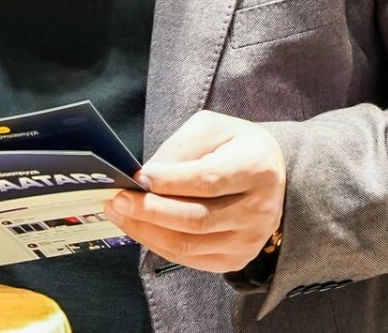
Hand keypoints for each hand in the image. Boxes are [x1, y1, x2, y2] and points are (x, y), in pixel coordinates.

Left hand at [102, 110, 286, 274]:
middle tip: (118, 200)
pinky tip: (140, 228)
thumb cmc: (234, 146)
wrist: (270, 173)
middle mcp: (258, 210)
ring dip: (147, 231)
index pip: (207, 181)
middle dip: (150, 211)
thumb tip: (147, 177)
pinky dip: (159, 244)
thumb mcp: (210, 128)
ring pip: (189, 245)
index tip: (137, 177)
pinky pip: (189, 259)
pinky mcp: (236, 259)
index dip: (170, 182)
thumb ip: (180, 149)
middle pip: (196, 219)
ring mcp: (249, 240)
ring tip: (119, 214)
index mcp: (255, 168)